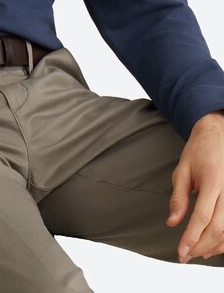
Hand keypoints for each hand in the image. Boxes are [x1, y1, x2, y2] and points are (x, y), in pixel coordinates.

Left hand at [166, 110, 223, 262]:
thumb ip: (178, 197)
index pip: (202, 216)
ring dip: (213, 246)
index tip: (180, 251)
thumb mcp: (182, 169)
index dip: (191, 237)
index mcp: (212, 181)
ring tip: (196, 252)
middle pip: (218, 228)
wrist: (218, 135)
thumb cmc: (199, 151)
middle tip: (185, 255)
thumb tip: (172, 222)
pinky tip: (211, 244)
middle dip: (200, 245)